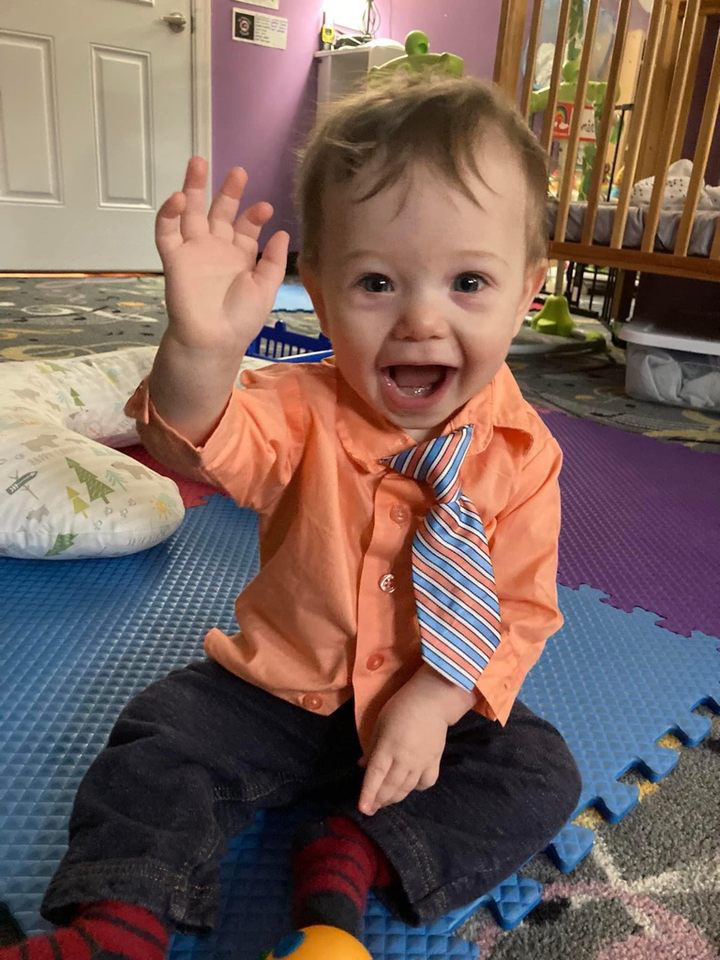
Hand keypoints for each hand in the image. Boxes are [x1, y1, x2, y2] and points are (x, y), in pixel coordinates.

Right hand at [155, 156, 288, 356]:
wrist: (214, 339)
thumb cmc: (241, 318)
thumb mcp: (266, 288)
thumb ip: (273, 260)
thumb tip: (283, 232)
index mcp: (240, 256)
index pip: (246, 227)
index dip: (254, 215)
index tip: (265, 207)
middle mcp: (216, 249)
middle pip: (219, 212)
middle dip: (228, 191)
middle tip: (238, 171)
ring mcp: (194, 251)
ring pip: (191, 212)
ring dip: (194, 187)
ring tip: (198, 162)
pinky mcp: (173, 257)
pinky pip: (167, 231)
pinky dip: (169, 213)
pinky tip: (179, 198)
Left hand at [358, 681, 448, 816]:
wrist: (431, 701)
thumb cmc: (400, 708)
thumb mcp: (379, 724)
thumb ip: (372, 747)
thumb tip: (363, 766)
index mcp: (388, 747)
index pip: (376, 776)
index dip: (368, 794)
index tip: (363, 809)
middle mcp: (404, 759)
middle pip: (391, 787)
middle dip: (379, 801)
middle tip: (371, 809)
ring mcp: (421, 762)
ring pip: (407, 788)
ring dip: (394, 798)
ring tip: (386, 801)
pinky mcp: (435, 762)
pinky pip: (425, 782)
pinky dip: (416, 788)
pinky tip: (410, 786)